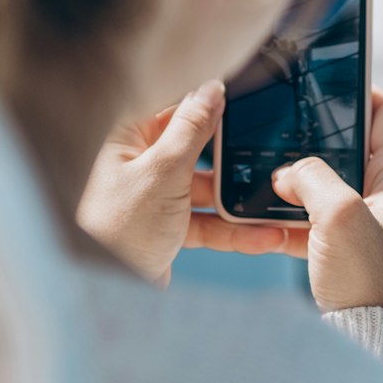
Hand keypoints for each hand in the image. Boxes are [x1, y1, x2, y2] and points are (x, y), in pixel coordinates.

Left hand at [78, 80, 285, 285]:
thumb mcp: (162, 171)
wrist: (108, 292)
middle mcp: (142, 165)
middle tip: (268, 156)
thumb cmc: (116, 229)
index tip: (245, 99)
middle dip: (233, 159)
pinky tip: (264, 235)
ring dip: (241, 201)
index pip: (174, 109)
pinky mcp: (170, 229)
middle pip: (198, 151)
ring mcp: (157, 198)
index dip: (208, 104)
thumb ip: (191, 130)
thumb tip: (211, 90)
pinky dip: (235, 231)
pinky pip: (209, 224)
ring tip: (275, 203)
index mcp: (129, 139)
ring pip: (207, 191)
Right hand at [272, 89, 382, 317]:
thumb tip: (288, 171)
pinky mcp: (354, 246)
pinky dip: (296, 214)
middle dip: (315, 138)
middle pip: (352, 144)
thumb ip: (311, 177)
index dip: (354, 91)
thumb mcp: (338, 214)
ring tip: (265, 170)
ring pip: (331, 181)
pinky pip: (321, 216)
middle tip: (281, 125)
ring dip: (300, 178)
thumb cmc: (369, 279)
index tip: (319, 81)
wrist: (373, 340)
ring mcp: (375, 219)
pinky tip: (264, 217)